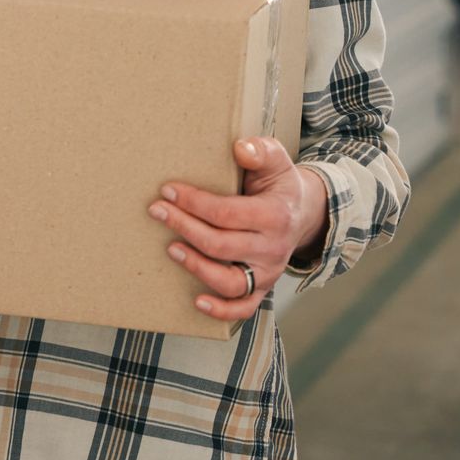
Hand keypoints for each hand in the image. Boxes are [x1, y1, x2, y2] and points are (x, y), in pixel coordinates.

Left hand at [148, 137, 327, 321]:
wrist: (303, 213)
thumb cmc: (279, 185)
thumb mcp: (275, 160)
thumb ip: (260, 150)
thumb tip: (239, 148)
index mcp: (275, 215)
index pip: (228, 213)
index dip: (195, 203)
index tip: (168, 190)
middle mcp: (273, 249)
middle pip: (222, 245)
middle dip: (184, 227)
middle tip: (157, 211)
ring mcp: (268, 272)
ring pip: (231, 281)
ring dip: (197, 267)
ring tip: (171, 248)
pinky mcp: (262, 288)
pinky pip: (244, 308)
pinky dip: (221, 310)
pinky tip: (197, 301)